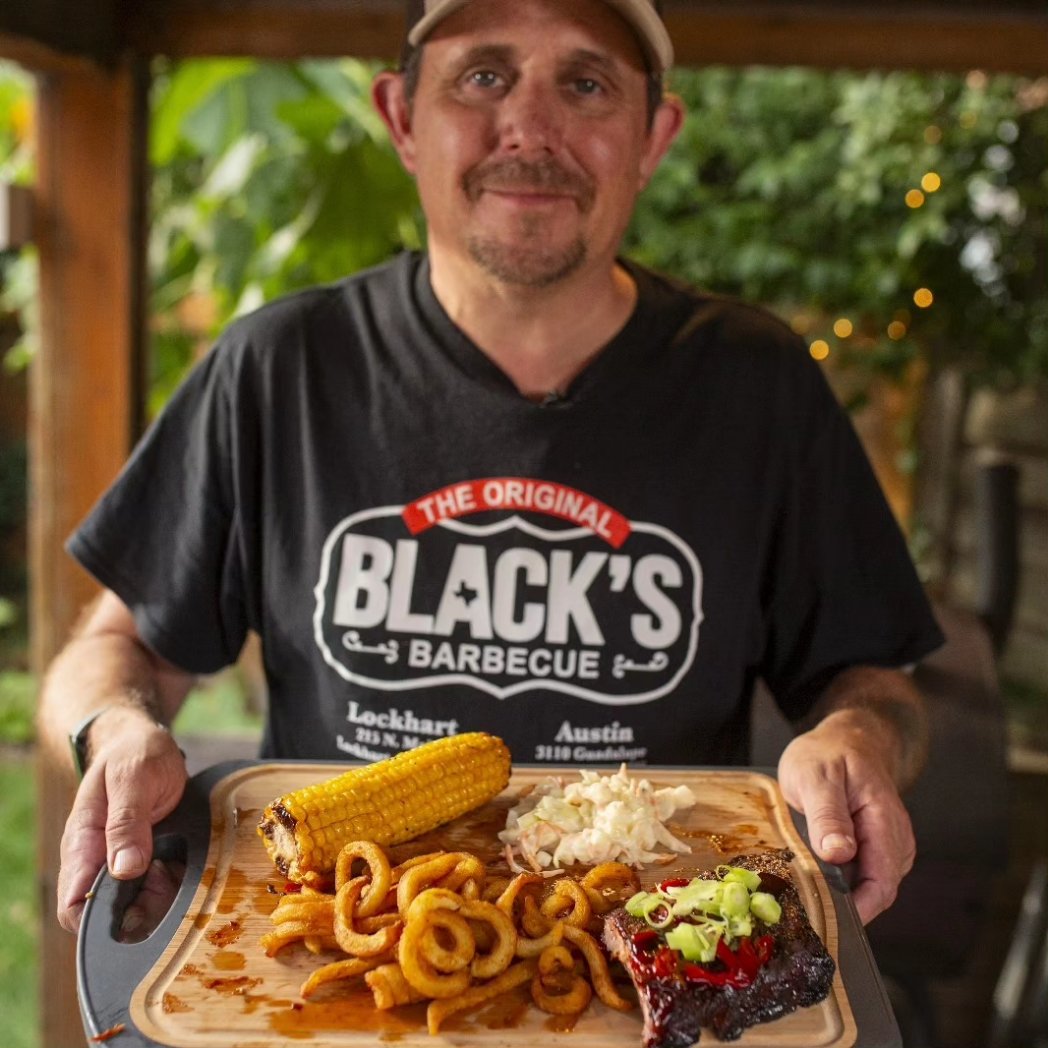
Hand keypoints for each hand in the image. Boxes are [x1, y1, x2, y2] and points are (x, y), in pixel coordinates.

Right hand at [56, 711, 187, 932]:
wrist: (145, 740)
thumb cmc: (134, 753)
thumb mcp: (133, 778)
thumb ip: (126, 822)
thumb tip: (124, 869)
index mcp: (83, 844)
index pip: (74, 905)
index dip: (101, 921)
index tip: (140, 908)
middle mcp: (99, 860)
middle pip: (110, 914)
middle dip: (143, 911)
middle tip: (172, 884)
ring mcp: (122, 861)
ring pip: (138, 905)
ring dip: (164, 900)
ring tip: (183, 870)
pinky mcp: (146, 859)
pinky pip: (158, 887)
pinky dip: (176, 886)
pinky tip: (190, 867)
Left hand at [776, 710, 915, 924]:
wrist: (845, 740)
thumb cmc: (828, 754)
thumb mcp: (816, 776)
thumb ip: (828, 814)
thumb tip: (839, 854)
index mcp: (883, 821)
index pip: (881, 882)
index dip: (856, 909)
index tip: (823, 919)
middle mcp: (894, 839)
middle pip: (876, 891)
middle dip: (843, 907)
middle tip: (801, 912)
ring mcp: (886, 846)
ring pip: (868, 887)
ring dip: (840, 896)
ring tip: (802, 896)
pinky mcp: (874, 849)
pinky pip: (861, 877)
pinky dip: (839, 883)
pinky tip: (814, 880)